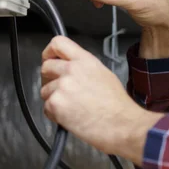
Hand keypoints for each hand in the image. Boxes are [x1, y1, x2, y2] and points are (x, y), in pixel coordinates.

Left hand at [40, 35, 162, 164]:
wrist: (122, 124)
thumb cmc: (118, 106)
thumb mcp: (105, 75)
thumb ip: (84, 69)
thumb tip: (71, 71)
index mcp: (86, 61)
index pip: (58, 43)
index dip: (49, 52)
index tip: (49, 59)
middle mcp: (72, 70)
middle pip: (46, 67)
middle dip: (49, 80)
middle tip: (61, 91)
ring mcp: (62, 86)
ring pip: (45, 91)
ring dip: (55, 101)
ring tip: (74, 109)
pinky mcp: (55, 104)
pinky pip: (46, 108)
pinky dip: (56, 115)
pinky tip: (73, 118)